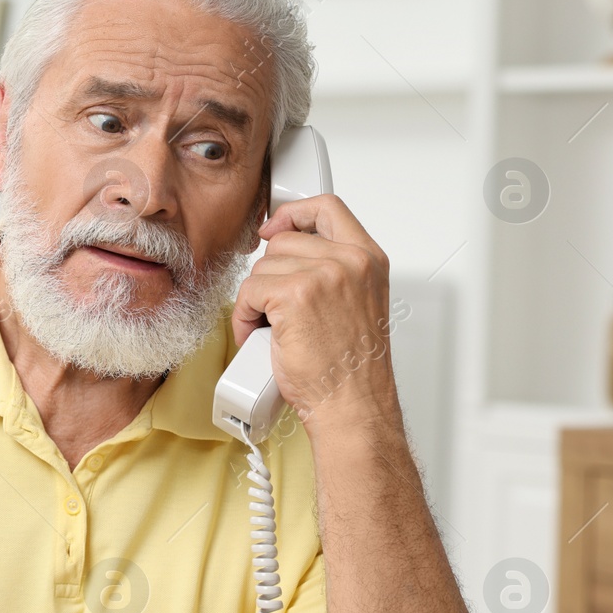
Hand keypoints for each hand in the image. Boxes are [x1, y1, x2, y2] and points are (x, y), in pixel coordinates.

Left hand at [231, 194, 402, 436]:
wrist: (351, 404)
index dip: (293, 213)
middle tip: (276, 310)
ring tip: (272, 329)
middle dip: (270, 276)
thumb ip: (332, 270)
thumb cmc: (351, 367)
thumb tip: (291, 251)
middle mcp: (351, 261)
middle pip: (283, 241)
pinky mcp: (294, 294)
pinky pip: (249, 291)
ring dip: (256, 301)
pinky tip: (259, 336)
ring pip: (262, 267)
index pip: (327, 207)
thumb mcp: (356, 302)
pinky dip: (244, 317)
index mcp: (368, 259)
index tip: (274, 228)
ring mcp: (324, 275)